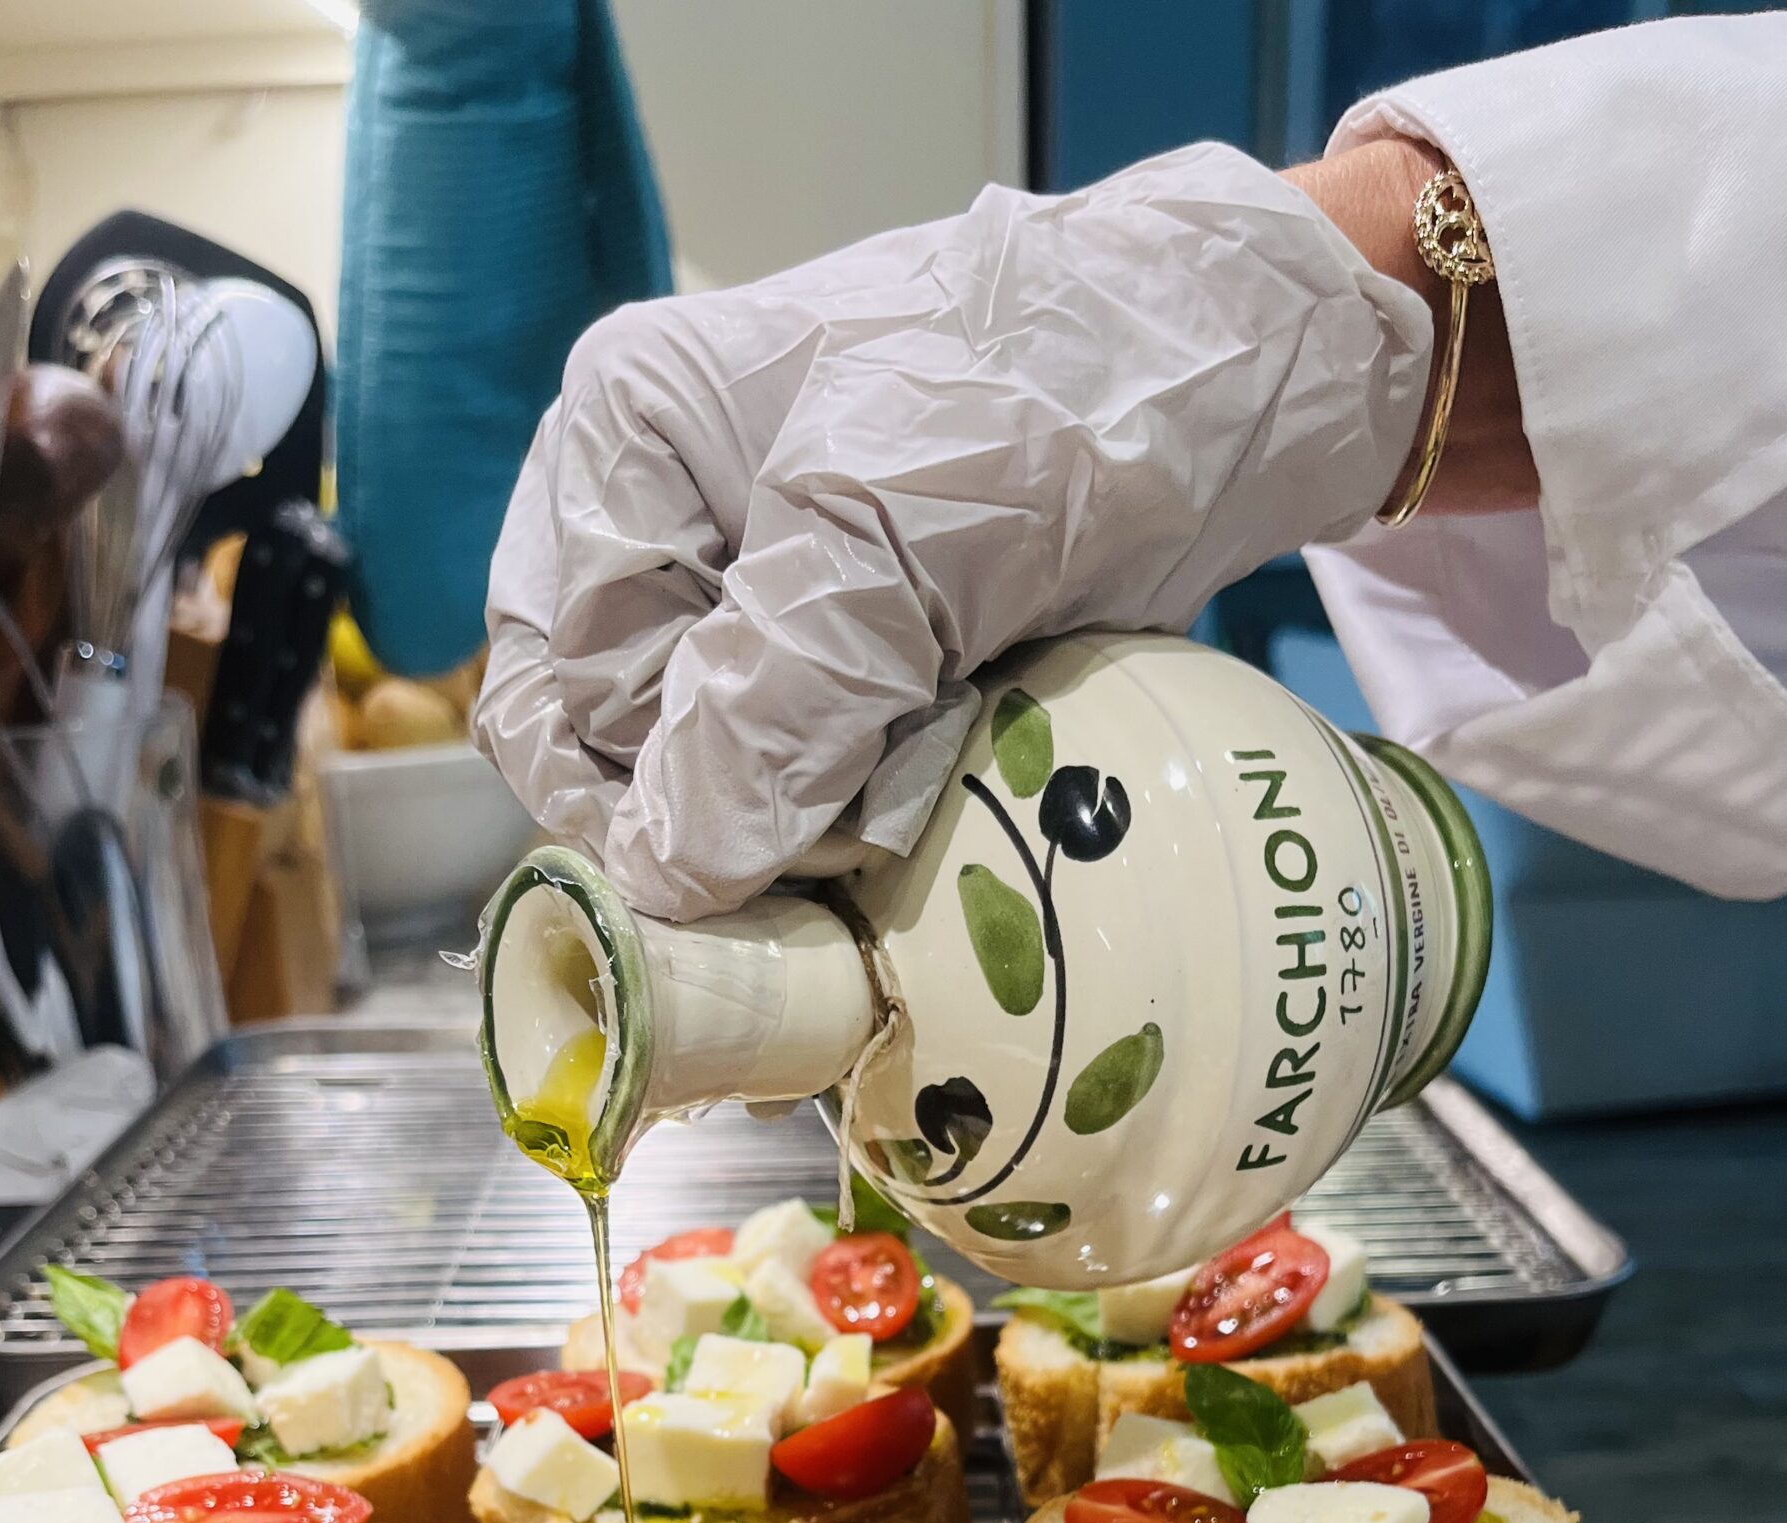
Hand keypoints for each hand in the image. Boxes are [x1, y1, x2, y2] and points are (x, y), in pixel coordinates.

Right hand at [478, 142, 1433, 920]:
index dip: (618, 809)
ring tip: (912, 815)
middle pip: (637, 746)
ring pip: (737, 777)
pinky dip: (880, 810)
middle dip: (729, 820)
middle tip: (841, 860)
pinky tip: (944, 799)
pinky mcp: (867, 647)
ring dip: (815, 829)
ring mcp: (774, 589)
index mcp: (626, 451)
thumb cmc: (1046, 396)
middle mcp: (675, 523)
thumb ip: (766, 709)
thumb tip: (662, 879)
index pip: (551, 691)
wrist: (1235, 364)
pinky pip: (829, 775)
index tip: (722, 895)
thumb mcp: (886, 542)